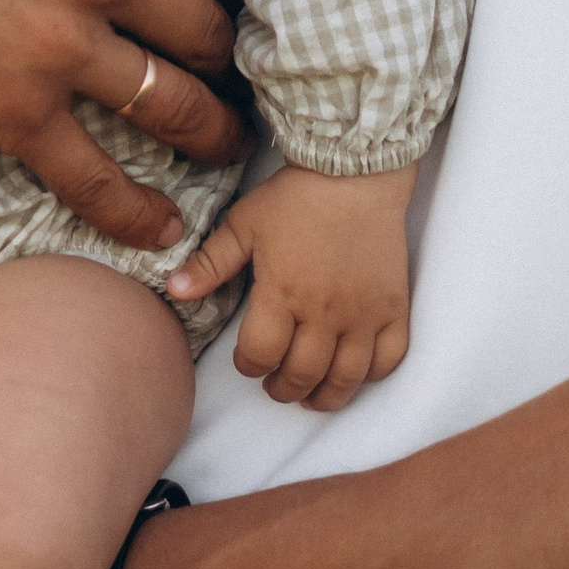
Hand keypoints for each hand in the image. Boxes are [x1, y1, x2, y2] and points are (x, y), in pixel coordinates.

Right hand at [0, 0, 247, 252]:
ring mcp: (57, 48)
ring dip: (210, 129)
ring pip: (173, 102)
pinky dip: (138, 213)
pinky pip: (97, 176)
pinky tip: (164, 230)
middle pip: (206, 22)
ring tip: (225, 141)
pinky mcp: (11, 114)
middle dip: (228, 46)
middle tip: (240, 64)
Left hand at [171, 163, 418, 409]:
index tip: (247, 360)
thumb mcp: (244, 223)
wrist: (355, 172)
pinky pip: (390, 358)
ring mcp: (364, 313)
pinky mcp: (394, 307)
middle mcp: (325, 311)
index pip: (261, 353)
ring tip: (310, 394)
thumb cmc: (296, 196)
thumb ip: (211, 263)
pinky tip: (355, 372)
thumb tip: (174, 291)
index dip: (248, 365)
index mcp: (282, 292)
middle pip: (302, 375)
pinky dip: (372, 374)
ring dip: (325, 396)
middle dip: (282, 388)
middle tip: (275, 384)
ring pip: (346, 378)